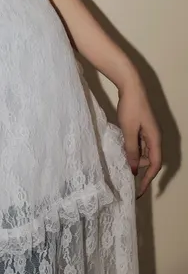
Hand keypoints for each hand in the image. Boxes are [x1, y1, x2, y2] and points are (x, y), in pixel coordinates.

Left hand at [117, 78, 161, 198]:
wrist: (130, 85)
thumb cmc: (130, 107)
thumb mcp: (129, 130)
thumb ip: (132, 151)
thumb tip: (134, 170)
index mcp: (156, 139)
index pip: (154, 166)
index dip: (147, 180)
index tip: (138, 191)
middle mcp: (155, 137)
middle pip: (150, 159)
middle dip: (139, 167)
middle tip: (125, 173)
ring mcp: (149, 131)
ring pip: (144, 151)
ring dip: (134, 157)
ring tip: (121, 160)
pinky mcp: (143, 126)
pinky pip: (140, 143)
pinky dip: (132, 148)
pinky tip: (122, 147)